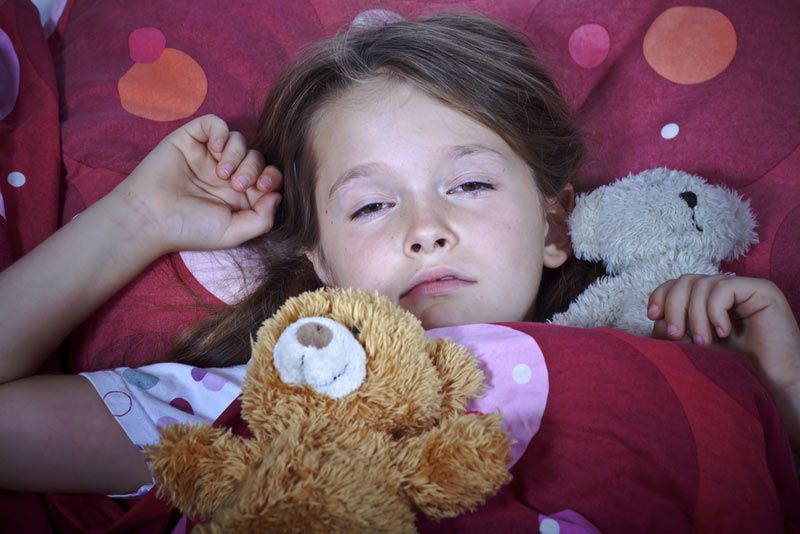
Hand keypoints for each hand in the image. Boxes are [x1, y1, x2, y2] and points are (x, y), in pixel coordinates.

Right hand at [112, 114, 282, 253]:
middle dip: (253, 169)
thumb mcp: (233, 233)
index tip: (262, 188)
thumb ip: (262, 219)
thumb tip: (279, 196)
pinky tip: (215, 149)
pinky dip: (221, 132)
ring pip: (239, 140)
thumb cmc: (190, 229)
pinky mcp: (191, 139)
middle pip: (257, 157)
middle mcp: (227, 173)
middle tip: (237, 185)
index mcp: (240, 196)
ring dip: (237, 155)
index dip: (272, 178)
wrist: (150, 218)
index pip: (268, 177)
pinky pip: (215, 124)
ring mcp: (209, 156)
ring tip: (221, 174)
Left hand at [647, 274, 799, 390]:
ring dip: (696, 315)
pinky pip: (724, 289)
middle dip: (675, 306)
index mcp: (709, 298)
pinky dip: (716, 312)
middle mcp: (725, 288)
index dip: (661, 296)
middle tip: (677, 335)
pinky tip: (723, 332)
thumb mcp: (697, 346)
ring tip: (704, 342)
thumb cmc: (737, 365)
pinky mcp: (762, 289)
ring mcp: (744, 286)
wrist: (775, 381)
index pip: (677, 284)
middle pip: (687, 280)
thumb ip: (676, 330)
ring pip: (703, 284)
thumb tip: (656, 319)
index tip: (654, 317)